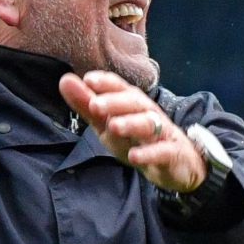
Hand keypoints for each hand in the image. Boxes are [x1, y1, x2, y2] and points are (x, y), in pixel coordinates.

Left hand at [58, 71, 206, 192]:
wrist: (178, 164)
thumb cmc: (138, 140)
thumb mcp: (108, 125)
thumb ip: (87, 105)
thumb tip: (64, 80)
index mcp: (132, 104)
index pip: (120, 88)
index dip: (106, 83)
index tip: (88, 79)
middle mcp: (148, 113)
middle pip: (135, 103)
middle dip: (115, 102)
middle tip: (95, 105)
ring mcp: (162, 133)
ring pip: (149, 124)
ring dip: (131, 123)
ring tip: (114, 126)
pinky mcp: (172, 153)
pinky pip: (162, 151)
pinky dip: (148, 153)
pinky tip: (134, 157)